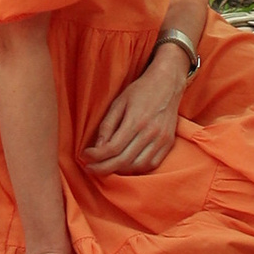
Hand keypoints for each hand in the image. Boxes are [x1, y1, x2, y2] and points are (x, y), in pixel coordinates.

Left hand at [84, 53, 185, 172]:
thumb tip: (97, 147)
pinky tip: (126, 164)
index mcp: (135, 120)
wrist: (168, 83)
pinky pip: (152, 164)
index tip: (84, 156)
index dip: (96, 156)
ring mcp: (161, 139)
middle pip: (123, 161)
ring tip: (107, 166)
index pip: (112, 148)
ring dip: (119, 170)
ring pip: (137, 166)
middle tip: (90, 168)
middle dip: (103, 168)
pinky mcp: (168, 143)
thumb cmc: (140, 91)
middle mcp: (150, 133)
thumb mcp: (118, 102)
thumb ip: (107, 125)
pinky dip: (137, 168)